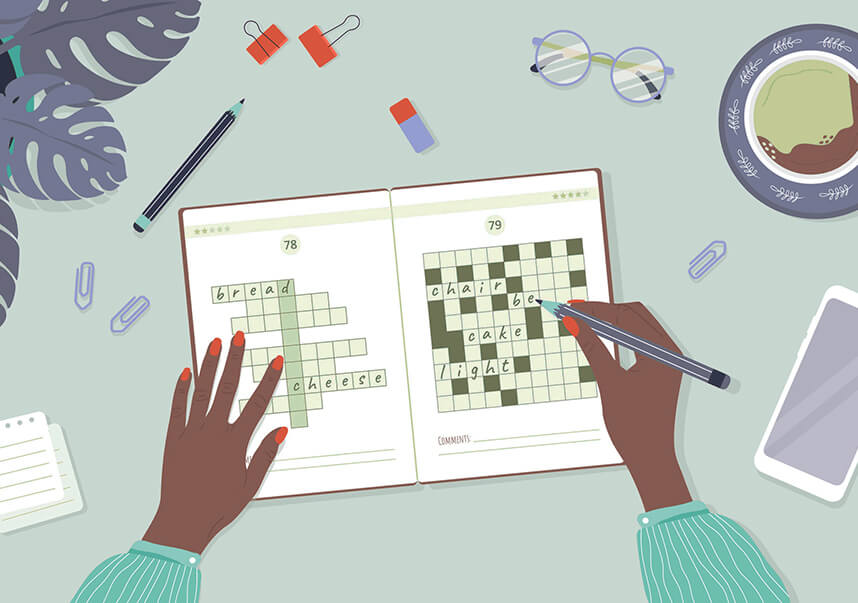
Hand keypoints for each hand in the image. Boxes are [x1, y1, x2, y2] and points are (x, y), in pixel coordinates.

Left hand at [143, 331, 287, 552]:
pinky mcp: (173, 440)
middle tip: (238, 337)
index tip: (277, 361)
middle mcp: (213, 433)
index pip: (256, 405)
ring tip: (213, 343)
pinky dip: (180, 390)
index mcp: (235, 443)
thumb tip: (281, 429)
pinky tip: (184, 372)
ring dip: (208, 366)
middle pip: (227, 389)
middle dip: (234, 360)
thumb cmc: (219, 507)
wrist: (182, 522)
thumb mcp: (250, 485)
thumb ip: (265, 455)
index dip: (268, 381)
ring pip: (201, 393)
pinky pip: (176, 410)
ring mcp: (191, 434)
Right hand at [562, 300, 690, 510]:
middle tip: (574, 311)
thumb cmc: (635, 428)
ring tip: (583, 319)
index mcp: (662, 354)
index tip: (571, 308)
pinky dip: (618, 334)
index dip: (596, 310)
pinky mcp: (658, 368)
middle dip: (603, 310)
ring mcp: (665, 360)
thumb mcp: (610, 383)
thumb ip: (592, 348)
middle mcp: (669, 352)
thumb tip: (574, 322)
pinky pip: (638, 341)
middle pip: (634, 315)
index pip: (626, 317)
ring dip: (610, 320)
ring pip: (636, 325)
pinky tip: (599, 335)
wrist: (650, 458)